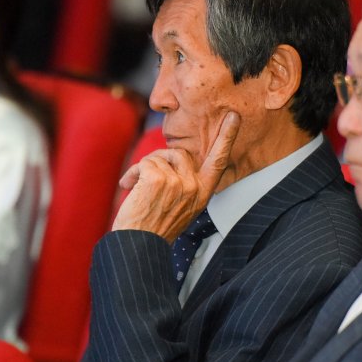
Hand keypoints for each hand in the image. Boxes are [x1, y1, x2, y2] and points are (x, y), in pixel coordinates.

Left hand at [113, 112, 239, 241]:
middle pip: (179, 154)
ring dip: (144, 169)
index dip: (227, 137)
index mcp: (202, 193)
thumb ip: (185, 183)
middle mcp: (194, 187)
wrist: (138, 244)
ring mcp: (177, 182)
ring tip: (136, 189)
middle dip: (160, 161)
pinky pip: (144, 162)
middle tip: (146, 180)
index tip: (233, 116)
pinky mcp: (158, 178)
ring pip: (159, 157)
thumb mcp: (181, 206)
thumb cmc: (155, 227)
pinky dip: (133, 173)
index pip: (218, 161)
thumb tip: (176, 159)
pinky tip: (128, 187)